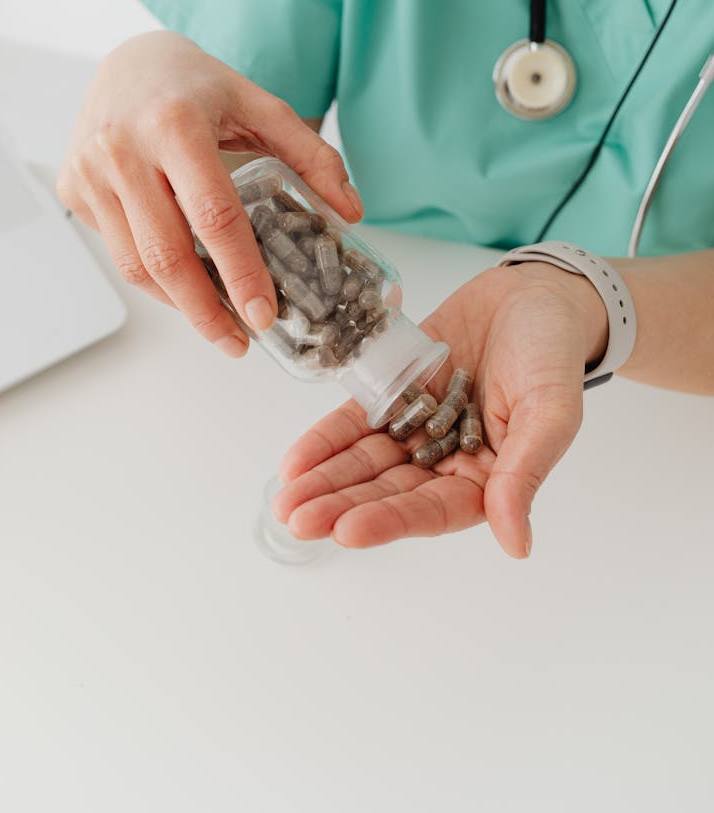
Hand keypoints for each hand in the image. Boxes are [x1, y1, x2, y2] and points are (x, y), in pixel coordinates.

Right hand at [57, 31, 361, 353]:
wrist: (129, 60)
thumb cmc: (199, 87)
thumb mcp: (262, 106)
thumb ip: (312, 156)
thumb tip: (350, 211)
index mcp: (176, 124)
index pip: (214, 216)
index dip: (240, 273)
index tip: (263, 314)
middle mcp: (122, 148)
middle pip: (166, 254)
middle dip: (206, 311)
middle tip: (239, 341)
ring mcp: (90, 171)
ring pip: (134, 264)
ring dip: (178, 305)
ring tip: (217, 323)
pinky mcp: (72, 188)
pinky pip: (116, 251)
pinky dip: (152, 280)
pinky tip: (185, 287)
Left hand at [274, 263, 607, 557]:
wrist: (535, 294)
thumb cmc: (553, 353)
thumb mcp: (552, 411)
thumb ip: (525, 472)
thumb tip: (516, 544)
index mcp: (488, 478)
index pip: (433, 510)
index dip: (390, 521)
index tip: (347, 531)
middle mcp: (447, 460)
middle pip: (388, 492)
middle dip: (341, 506)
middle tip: (297, 520)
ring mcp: (418, 427)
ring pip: (365, 463)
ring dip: (326, 481)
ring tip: (285, 500)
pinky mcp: (396, 394)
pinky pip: (356, 422)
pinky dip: (326, 441)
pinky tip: (295, 461)